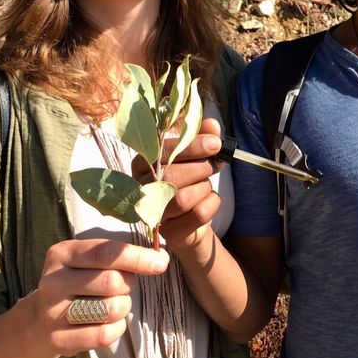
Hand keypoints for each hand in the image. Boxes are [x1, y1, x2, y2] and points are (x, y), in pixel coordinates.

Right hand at [18, 238, 169, 357]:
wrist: (40, 319)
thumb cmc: (79, 284)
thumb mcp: (90, 261)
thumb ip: (120, 256)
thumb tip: (159, 258)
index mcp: (62, 254)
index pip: (106, 253)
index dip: (138, 257)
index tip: (161, 262)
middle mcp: (53, 281)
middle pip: (112, 281)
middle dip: (128, 285)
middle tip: (121, 287)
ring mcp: (52, 311)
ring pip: (112, 309)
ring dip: (122, 307)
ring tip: (110, 305)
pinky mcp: (59, 338)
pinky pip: (105, 334)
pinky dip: (116, 328)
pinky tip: (107, 323)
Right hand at [134, 118, 224, 251]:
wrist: (191, 220)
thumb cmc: (189, 181)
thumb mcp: (195, 156)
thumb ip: (201, 137)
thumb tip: (212, 125)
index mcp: (142, 163)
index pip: (161, 151)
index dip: (191, 146)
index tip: (215, 143)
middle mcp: (141, 188)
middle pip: (172, 176)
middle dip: (202, 168)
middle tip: (214, 165)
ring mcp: (153, 212)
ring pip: (183, 198)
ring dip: (205, 188)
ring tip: (206, 186)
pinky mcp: (168, 232)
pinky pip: (197, 215)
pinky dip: (212, 204)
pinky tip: (209, 200)